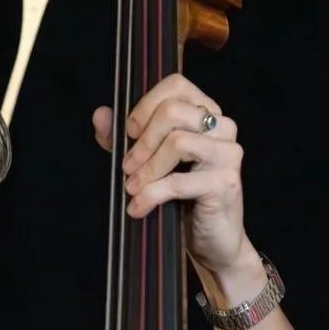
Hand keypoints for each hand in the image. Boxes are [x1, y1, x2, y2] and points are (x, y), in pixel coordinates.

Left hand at [92, 73, 249, 276]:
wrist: (215, 243)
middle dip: (142, 142)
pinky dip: (151, 195)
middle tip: (127, 167)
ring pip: (177, 142)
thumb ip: (127, 139)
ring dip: (147, 168)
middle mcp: (224, 128)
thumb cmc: (186, 202)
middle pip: (173, 112)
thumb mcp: (151, 165)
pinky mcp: (226, 183)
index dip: (146, 106)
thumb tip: (100, 115)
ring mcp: (228, 154)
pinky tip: (138, 208)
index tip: (129, 133)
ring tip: (132, 188)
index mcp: (208, 115)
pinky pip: (178, 182)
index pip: (176, 86)